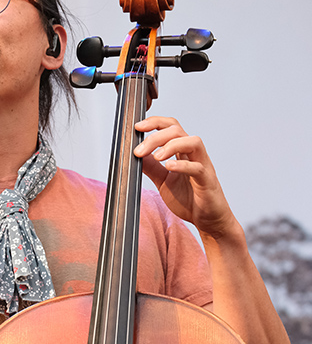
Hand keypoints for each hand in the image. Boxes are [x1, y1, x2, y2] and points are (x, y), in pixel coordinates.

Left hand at [134, 116, 235, 236]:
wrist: (208, 220)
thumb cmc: (189, 199)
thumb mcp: (163, 181)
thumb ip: (151, 167)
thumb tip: (134, 155)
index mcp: (183, 152)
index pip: (171, 127)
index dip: (155, 122)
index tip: (137, 127)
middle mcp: (194, 155)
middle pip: (178, 131)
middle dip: (155, 136)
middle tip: (139, 150)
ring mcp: (203, 166)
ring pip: (193, 142)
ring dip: (171, 145)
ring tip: (156, 157)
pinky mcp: (208, 181)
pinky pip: (198, 167)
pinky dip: (182, 165)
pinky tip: (169, 167)